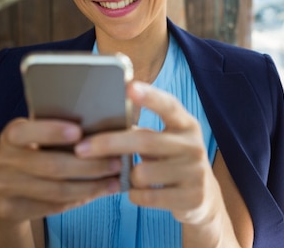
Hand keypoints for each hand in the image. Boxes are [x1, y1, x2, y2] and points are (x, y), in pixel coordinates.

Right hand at [0, 118, 124, 246]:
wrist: (1, 190)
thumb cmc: (33, 154)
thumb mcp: (36, 137)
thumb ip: (60, 128)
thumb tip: (104, 124)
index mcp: (11, 135)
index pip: (27, 131)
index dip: (52, 131)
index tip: (79, 132)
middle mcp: (2, 160)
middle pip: (52, 165)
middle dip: (90, 165)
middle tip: (116, 163)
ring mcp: (2, 187)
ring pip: (56, 190)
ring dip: (91, 187)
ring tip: (114, 182)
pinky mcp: (9, 209)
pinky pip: (52, 207)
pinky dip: (79, 200)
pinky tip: (97, 193)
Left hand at [74, 81, 229, 226]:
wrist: (203, 197)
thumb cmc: (171, 161)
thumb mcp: (164, 142)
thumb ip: (141, 132)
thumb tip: (98, 126)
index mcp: (186, 124)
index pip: (169, 106)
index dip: (149, 96)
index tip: (128, 87)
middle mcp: (193, 145)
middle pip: (145, 141)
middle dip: (109, 144)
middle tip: (81, 148)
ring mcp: (195, 171)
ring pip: (142, 173)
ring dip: (127, 177)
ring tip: (131, 176)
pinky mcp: (191, 197)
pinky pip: (147, 196)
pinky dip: (135, 195)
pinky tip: (139, 192)